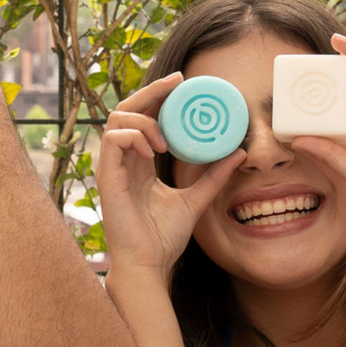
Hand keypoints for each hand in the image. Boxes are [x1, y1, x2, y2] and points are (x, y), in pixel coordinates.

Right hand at [96, 72, 246, 280]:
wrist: (149, 264)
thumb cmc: (164, 238)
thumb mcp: (196, 199)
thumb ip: (213, 176)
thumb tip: (239, 152)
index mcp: (140, 162)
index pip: (144, 117)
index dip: (159, 95)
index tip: (183, 83)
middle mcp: (124, 160)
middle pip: (127, 109)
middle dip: (151, 91)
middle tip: (177, 82)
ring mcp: (113, 167)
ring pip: (117, 119)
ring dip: (143, 120)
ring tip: (165, 140)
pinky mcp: (107, 177)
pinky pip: (113, 140)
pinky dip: (133, 137)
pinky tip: (153, 150)